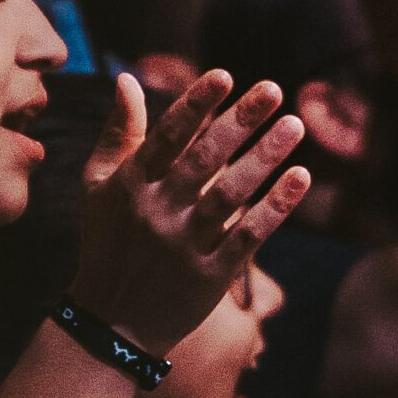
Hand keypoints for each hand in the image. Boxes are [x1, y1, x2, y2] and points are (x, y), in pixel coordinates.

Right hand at [72, 71, 310, 356]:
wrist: (113, 322)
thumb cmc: (108, 240)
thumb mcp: (97, 186)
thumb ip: (118, 133)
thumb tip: (127, 77)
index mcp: (130, 185)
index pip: (166, 137)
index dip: (195, 105)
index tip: (225, 75)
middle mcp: (157, 212)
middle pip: (203, 160)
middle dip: (239, 122)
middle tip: (274, 89)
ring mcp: (184, 245)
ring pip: (230, 196)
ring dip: (264, 159)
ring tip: (294, 126)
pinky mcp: (210, 276)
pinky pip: (248, 237)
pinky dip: (275, 208)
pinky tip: (300, 178)